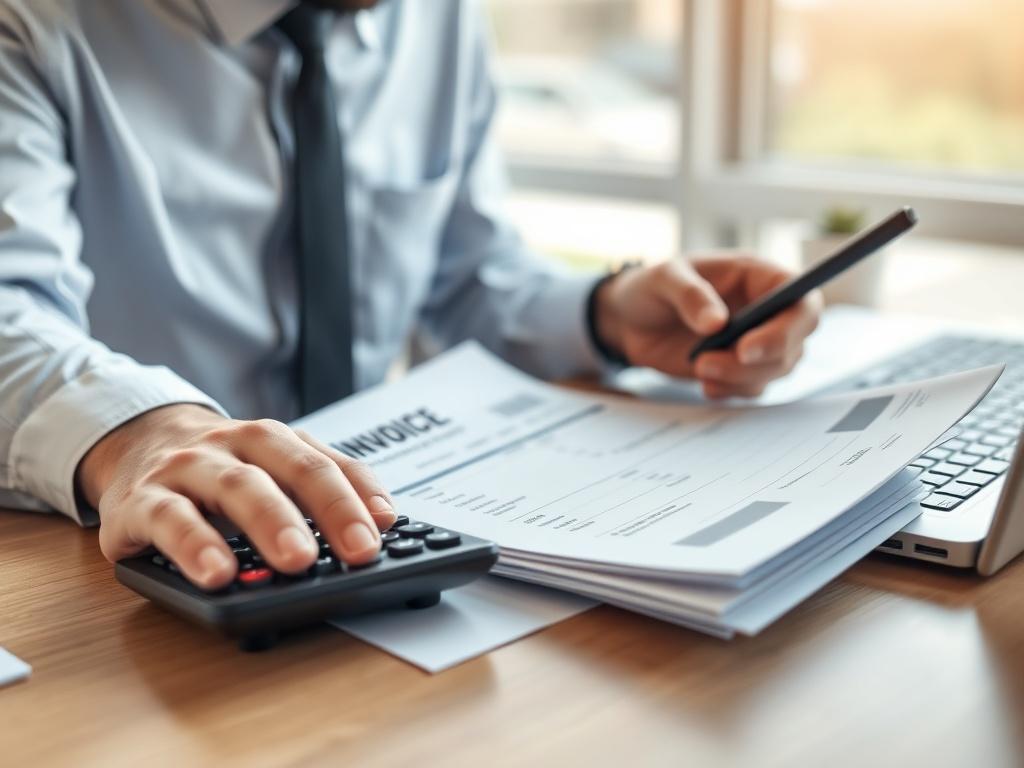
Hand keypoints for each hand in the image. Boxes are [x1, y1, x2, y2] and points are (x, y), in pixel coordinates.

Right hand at [77, 404, 395, 588]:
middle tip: (357, 550)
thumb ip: (323, 490)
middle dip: (329, 508)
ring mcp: (188, 468)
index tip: (385, 527)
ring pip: (235, 487)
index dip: (359, 495)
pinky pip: (170, 520)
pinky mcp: (141, 501)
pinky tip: (217, 574)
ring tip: (297, 561)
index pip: (326, 464)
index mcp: (273, 440)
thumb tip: (382, 524)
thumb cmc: (219, 468)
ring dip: (270, 522)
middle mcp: (234, 445)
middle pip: (291, 469)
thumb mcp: (271, 468)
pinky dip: (195, 547)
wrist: (134, 443)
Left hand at [594, 254, 822, 398]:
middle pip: (794, 342)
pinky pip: (754, 387)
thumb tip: (717, 323)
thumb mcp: (663, 279)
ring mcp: (757, 341)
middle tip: (707, 363)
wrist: (630, 322)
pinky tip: (704, 384)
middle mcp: (767, 309)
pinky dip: (732, 390)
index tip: (746, 348)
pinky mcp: (740, 368)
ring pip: (777, 369)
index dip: (787, 328)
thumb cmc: (652, 288)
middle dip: (757, 362)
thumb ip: (690, 295)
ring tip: (699, 368)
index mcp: (759, 276)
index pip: (802, 301)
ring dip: (741, 378)